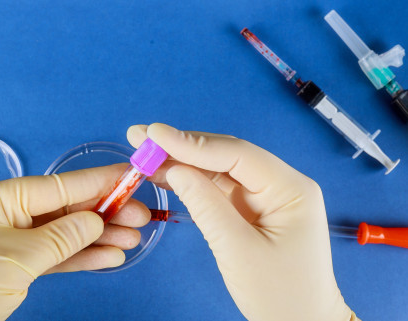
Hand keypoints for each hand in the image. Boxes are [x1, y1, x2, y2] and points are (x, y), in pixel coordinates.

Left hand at [0, 164, 149, 320]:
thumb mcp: (16, 258)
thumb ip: (61, 237)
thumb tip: (96, 219)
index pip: (55, 186)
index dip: (95, 182)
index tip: (127, 175)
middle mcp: (5, 213)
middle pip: (63, 209)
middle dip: (103, 214)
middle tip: (140, 217)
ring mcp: (11, 240)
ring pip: (64, 234)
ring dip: (98, 238)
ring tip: (132, 240)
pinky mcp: (16, 265)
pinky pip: (55, 256)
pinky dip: (82, 257)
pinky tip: (110, 256)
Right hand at [128, 123, 357, 320]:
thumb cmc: (280, 295)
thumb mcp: (238, 251)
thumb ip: (206, 206)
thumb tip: (175, 170)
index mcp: (290, 189)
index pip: (237, 154)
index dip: (192, 142)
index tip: (154, 134)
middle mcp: (279, 184)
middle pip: (225, 156)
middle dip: (182, 147)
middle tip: (140, 137)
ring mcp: (264, 196)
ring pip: (217, 169)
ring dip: (180, 161)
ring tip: (143, 153)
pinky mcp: (250, 209)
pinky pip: (216, 188)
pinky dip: (189, 181)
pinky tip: (163, 173)